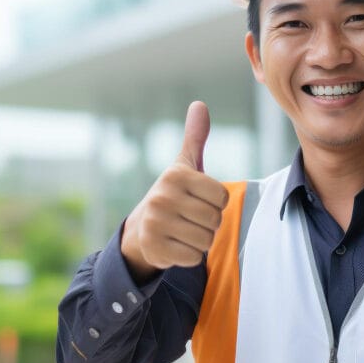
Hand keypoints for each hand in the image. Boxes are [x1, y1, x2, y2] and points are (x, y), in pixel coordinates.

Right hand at [121, 101, 228, 280]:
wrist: (142, 228)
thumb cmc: (174, 194)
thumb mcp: (185, 166)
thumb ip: (195, 137)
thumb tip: (199, 104)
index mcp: (175, 175)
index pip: (221, 196)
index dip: (216, 202)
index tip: (198, 200)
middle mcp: (162, 196)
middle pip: (215, 219)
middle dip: (209, 223)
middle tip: (190, 217)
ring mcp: (155, 223)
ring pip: (206, 240)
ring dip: (200, 240)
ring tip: (183, 231)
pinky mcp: (153, 248)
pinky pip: (193, 258)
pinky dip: (188, 255)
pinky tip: (174, 245)